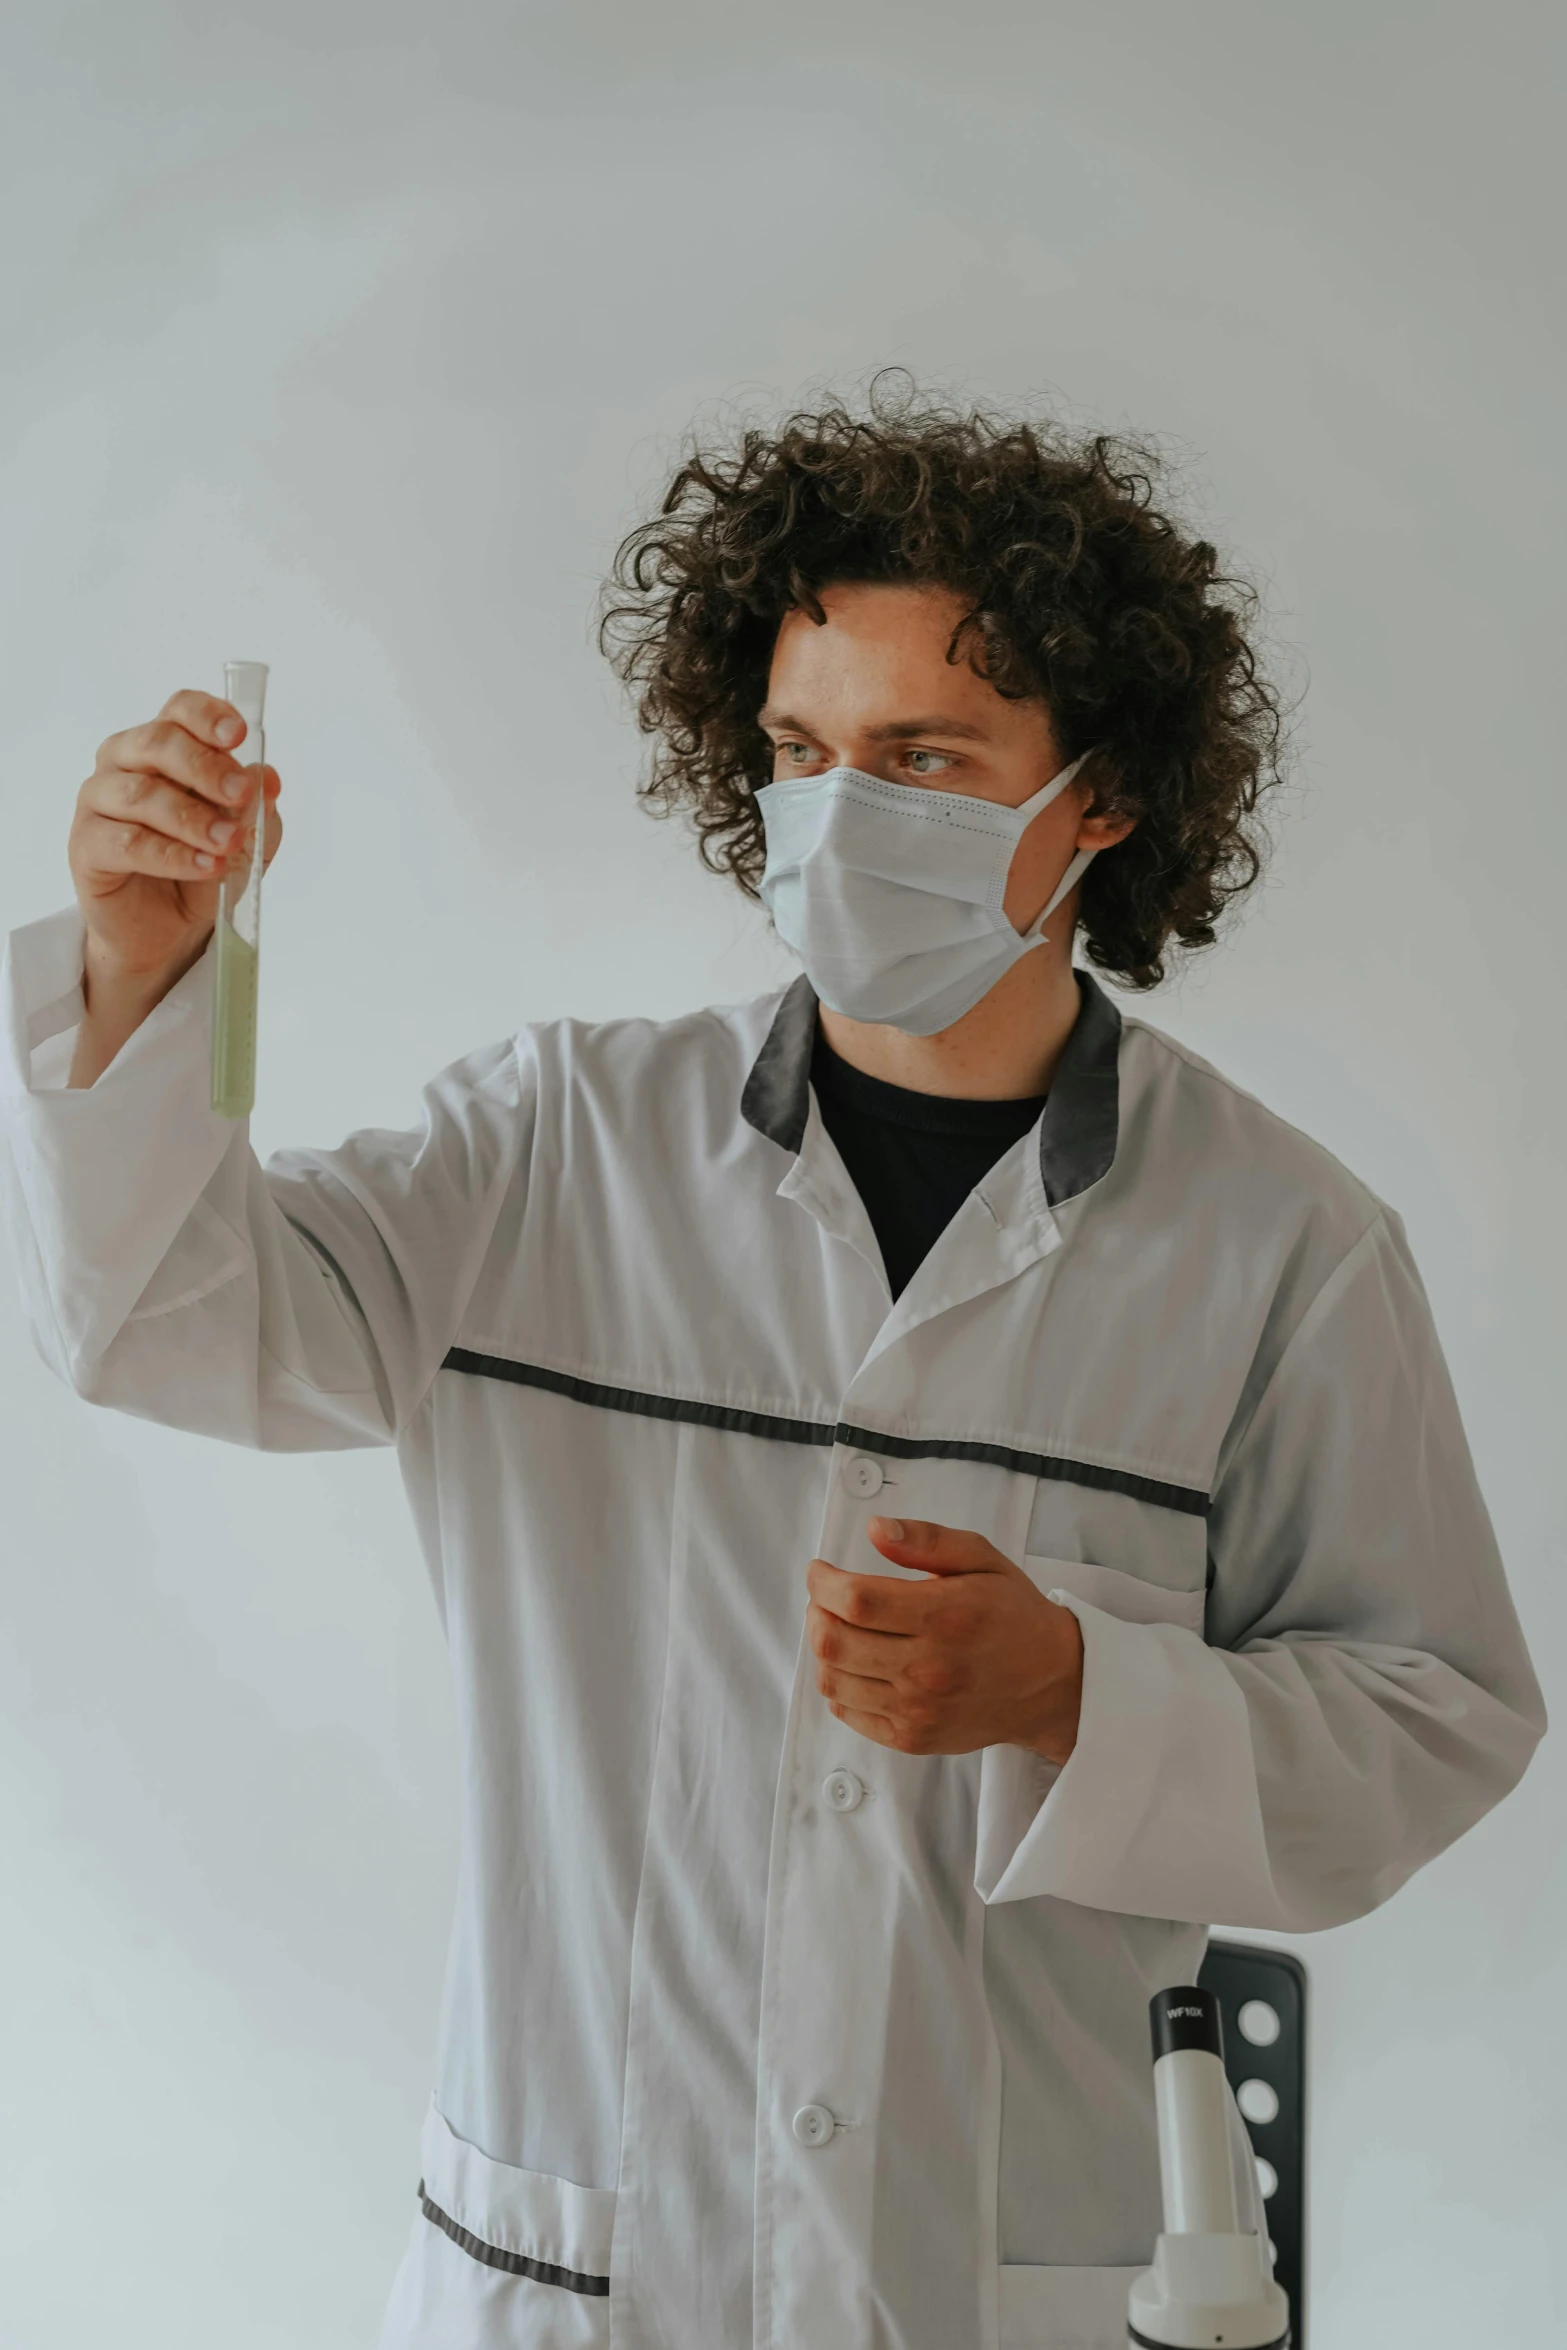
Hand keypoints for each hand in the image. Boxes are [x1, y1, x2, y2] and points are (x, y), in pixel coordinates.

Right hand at [67, 689, 282, 1083]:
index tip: (239, 735)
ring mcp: (99, 802)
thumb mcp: (246, 839)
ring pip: (141, 794)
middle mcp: (124, 763)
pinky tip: (204, 866)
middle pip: (157, 743)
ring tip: (228, 843)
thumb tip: (266, 777)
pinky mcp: (86, 846)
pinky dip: (171, 855)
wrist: (168, 930)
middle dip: (206, 768)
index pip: (179, 710)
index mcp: (162, 746)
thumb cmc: (201, 867)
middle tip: (242, 795)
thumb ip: (256, 808)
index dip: (207, 716)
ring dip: (192, 818)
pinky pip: (127, 842)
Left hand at [805, 1516, 1084, 1763]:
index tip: (821, 1570)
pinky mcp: (913, 1738)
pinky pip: (848, 1713)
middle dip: (817, 1611)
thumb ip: (927, 1539)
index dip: (823, 1582)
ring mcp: (919, 1710)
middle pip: (834, 1641)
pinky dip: (838, 1684)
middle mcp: (929, 1668)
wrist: (1051, 1684)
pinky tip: (855, 1664)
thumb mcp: (982, 1559)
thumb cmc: (1014, 1615)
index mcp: (945, 1617)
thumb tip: (877, 1529)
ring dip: (823, 1647)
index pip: (856, 1600)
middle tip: (827, 1597)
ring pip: (833, 1680)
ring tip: (840, 1628)